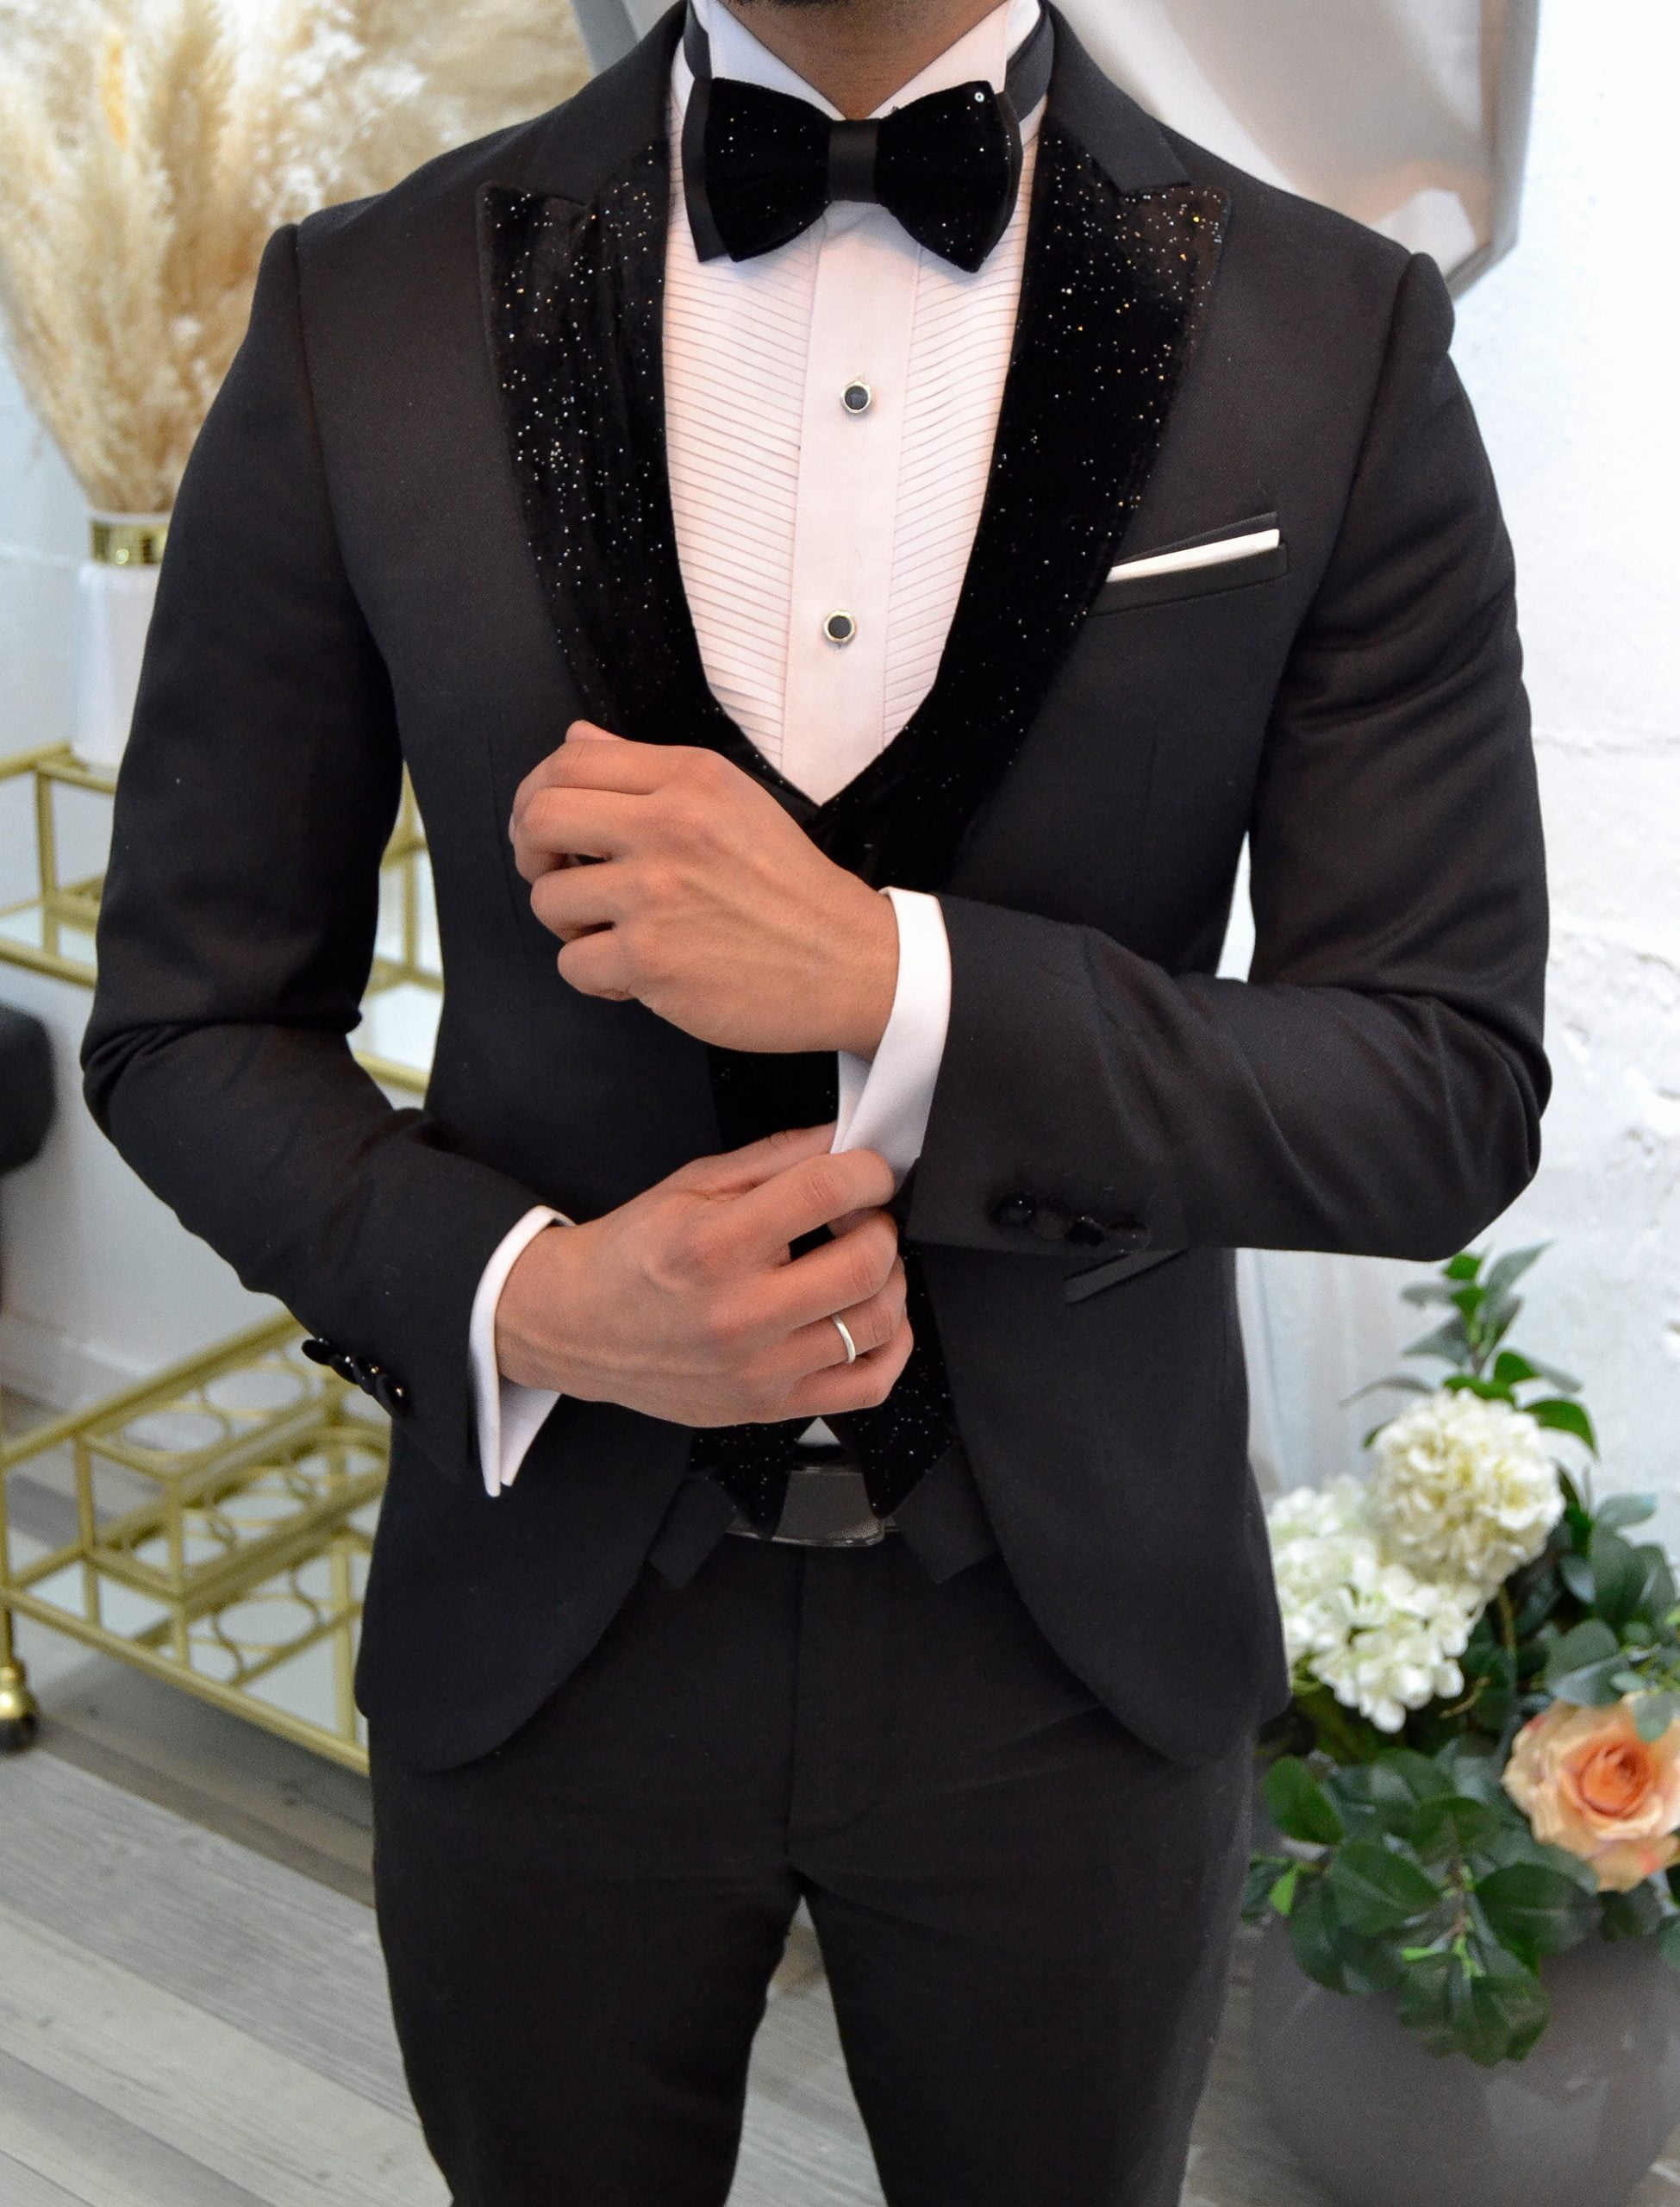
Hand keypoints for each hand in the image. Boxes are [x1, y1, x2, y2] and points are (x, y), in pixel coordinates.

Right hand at [495, 1122, 911, 1424]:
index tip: (869, 1171)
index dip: (868, 1172)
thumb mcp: (692, 1185)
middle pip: (865, 1264)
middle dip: (882, 1227)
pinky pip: (868, 1387)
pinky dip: (892, 1348)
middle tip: (863, 1218)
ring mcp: (759, 1371)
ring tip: (863, 1263)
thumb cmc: (634, 1253)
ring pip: (879, 1325)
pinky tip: (872, 1318)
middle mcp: (739, 1314)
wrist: (576, 1328)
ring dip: (890, 1281)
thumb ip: (775, 1158)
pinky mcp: (770, 1408)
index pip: (826, 1193)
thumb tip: (847, 1136)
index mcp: (713, 1245)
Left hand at [509, 726, 899, 1055]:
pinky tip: (636, 974)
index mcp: (688, 779)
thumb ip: (647, 769)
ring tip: (614, 932)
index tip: (547, 827)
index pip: (569, 761)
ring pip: (548, 900)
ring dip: (569, 925)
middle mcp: (667, 827)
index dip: (537, 794)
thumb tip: (576, 736)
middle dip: (531, 852)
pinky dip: (596, 976)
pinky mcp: (651, 960)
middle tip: (557, 876)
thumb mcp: (731, 801)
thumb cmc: (789, 888)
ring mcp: (655, 895)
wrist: (848, 962)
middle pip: (541, 819)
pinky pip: (573, 965)